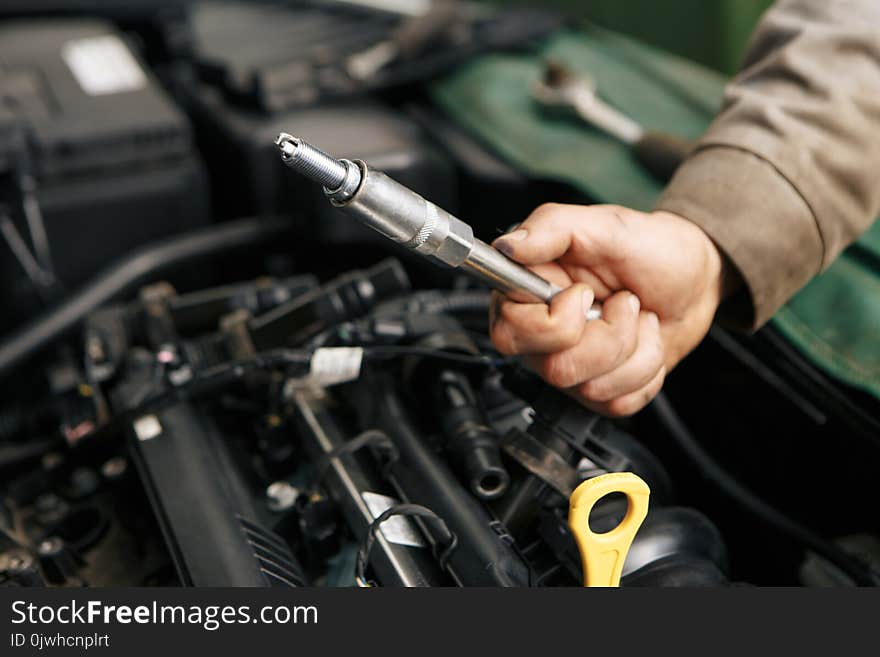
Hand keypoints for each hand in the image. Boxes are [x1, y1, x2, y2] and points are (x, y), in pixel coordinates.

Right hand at [489, 204, 733, 415]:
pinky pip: (617, 402)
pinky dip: (647, 370)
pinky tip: (644, 341)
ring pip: (591, 388)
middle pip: (556, 369)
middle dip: (610, 336)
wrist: (693, 278)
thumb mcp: (602, 225)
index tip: (585, 294)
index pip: (510, 334)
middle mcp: (541, 336)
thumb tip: (509, 245)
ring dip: (634, 348)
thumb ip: (550, 226)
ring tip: (638, 316)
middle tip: (623, 302)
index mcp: (527, 295)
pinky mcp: (599, 390)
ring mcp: (569, 366)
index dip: (556, 323)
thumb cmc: (647, 248)